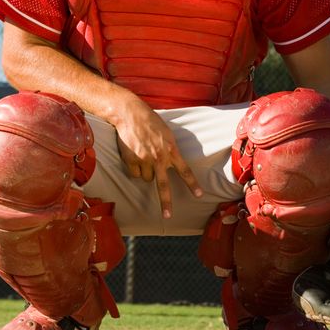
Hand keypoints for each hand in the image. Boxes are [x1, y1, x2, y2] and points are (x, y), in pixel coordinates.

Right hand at [114, 97, 202, 218]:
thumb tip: (170, 164)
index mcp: (171, 150)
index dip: (192, 183)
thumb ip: (170, 150)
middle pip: (163, 185)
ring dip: (146, 172)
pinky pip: (134, 173)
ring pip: (146, 178)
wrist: (131, 114)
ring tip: (143, 155)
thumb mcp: (167, 134)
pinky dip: (134, 168)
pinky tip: (134, 155)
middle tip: (168, 216)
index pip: (185, 170)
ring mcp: (144, 160)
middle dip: (166, 202)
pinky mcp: (131, 160)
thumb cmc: (151, 122)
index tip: (199, 195)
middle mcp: (159, 157)